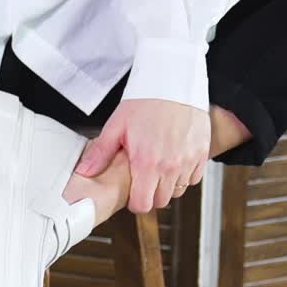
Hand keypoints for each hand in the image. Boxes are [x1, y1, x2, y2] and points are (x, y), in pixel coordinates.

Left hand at [74, 99, 211, 213]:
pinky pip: (193, 178)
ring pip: (178, 190)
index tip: (133, 193)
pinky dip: (184, 175)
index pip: (143, 204)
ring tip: (158, 168)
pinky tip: (174, 162)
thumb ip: (101, 153)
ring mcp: (188, 160)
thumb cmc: (145, 101)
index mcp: (146, 163)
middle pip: (161, 201)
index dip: (135, 202)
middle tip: (144, 180)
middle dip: (151, 195)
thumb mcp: (117, 126)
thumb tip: (85, 172)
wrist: (173, 82)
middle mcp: (170, 166)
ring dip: (168, 185)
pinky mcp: (201, 153)